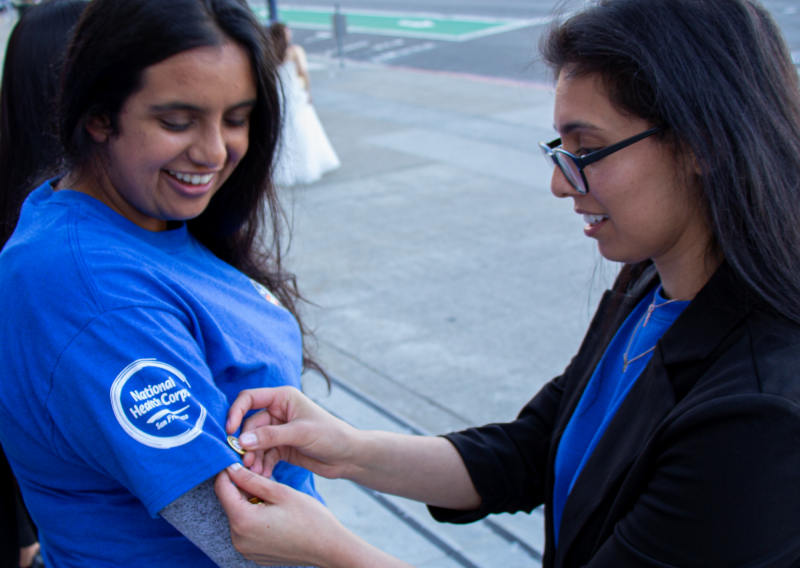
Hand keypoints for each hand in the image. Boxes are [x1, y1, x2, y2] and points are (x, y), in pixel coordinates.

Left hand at [216, 464, 350, 566]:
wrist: (329, 548)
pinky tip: (274, 512)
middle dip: (242, 487)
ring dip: (249, 502)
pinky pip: (247, 530)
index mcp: (243, 521)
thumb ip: (252, 480)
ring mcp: (246, 549)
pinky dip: (255, 517)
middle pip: (230, 504)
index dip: (228, 471)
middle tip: (261, 474)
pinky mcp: (254, 554)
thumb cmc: (309, 518)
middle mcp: (238, 539)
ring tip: (271, 495)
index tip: (237, 460)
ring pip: (239, 516)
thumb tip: (232, 468)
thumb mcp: (280, 492)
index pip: (222, 489)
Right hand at [226, 387, 358, 478]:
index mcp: (283, 398)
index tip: (229, 432)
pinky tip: (264, 475)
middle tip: (246, 461)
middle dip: (246, 444)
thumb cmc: (330, 435)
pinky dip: (261, 465)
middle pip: (249, 425)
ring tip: (256, 471)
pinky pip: (263, 455)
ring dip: (253, 457)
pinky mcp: (281, 448)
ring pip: (255, 443)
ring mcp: (278, 431)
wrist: (348, 456)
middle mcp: (278, 412)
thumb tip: (242, 441)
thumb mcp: (300, 433)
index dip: (236, 412)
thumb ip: (270, 436)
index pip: (250, 399)